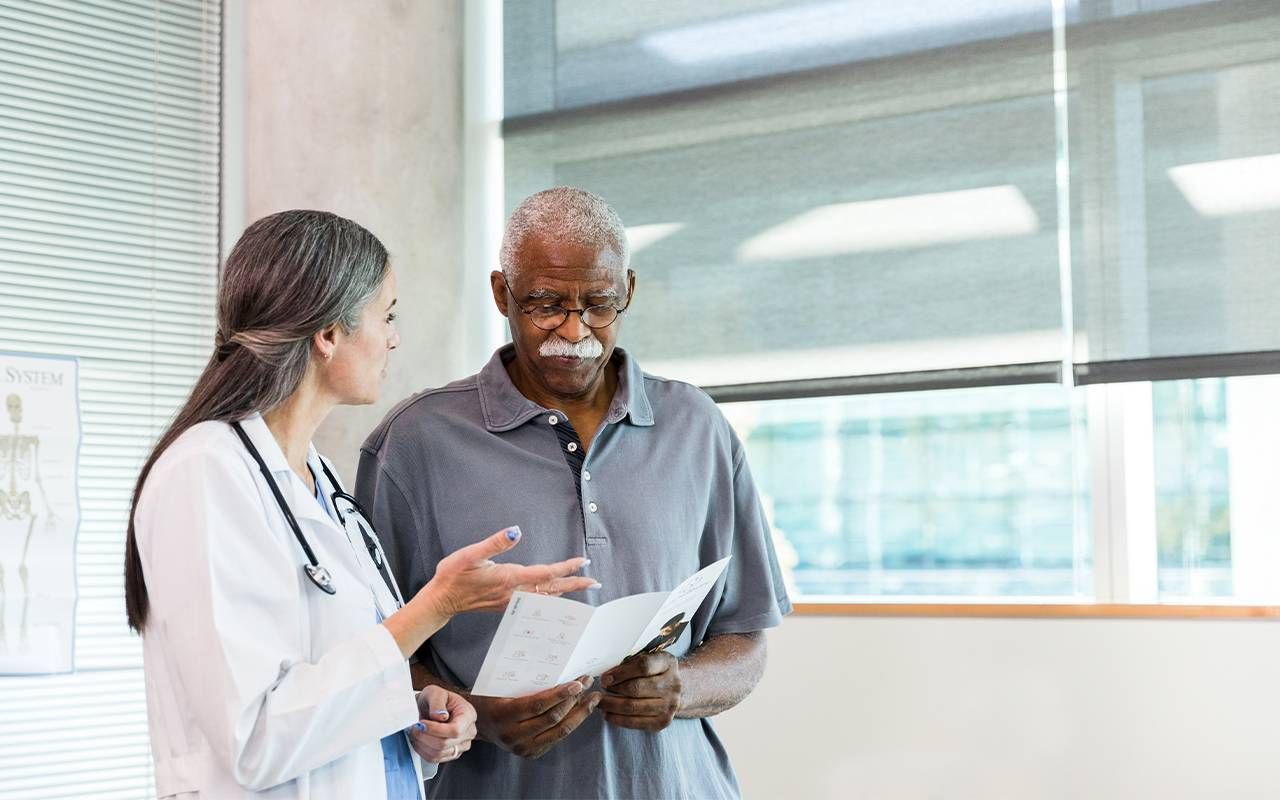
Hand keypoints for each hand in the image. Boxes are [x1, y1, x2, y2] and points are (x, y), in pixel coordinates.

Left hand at [409, 686, 477, 762]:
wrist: (434, 707)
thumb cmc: (436, 699)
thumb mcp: (435, 692)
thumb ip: (437, 702)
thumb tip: (440, 717)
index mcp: (468, 715)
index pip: (455, 730)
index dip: (436, 730)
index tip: (421, 724)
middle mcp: (469, 732)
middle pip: (445, 744)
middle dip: (425, 737)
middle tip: (413, 727)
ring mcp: (461, 745)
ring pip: (439, 753)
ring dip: (422, 744)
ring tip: (415, 732)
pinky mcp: (451, 754)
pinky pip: (435, 759)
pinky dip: (423, 751)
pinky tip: (419, 740)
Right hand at [427, 526, 597, 616]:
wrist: (441, 600)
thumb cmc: (453, 575)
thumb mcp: (470, 554)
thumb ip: (495, 543)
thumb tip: (517, 530)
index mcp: (509, 578)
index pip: (545, 573)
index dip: (566, 567)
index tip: (583, 561)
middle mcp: (513, 592)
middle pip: (551, 589)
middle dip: (574, 584)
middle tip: (595, 581)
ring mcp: (511, 601)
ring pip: (545, 597)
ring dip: (565, 591)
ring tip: (582, 587)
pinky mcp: (506, 604)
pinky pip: (536, 602)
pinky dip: (551, 597)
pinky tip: (555, 595)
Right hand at [471, 676, 600, 758]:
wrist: (477, 723)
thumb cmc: (490, 697)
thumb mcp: (501, 687)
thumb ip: (525, 683)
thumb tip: (558, 668)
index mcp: (504, 715)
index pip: (539, 705)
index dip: (561, 694)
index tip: (578, 683)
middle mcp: (514, 736)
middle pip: (553, 719)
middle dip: (575, 700)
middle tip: (588, 683)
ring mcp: (523, 748)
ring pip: (560, 732)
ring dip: (580, 714)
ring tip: (593, 698)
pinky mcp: (531, 754)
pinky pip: (557, 738)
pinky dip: (571, 723)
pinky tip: (581, 710)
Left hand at [598, 652, 681, 731]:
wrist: (676, 689)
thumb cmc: (655, 671)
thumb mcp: (648, 658)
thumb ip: (631, 663)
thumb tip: (607, 675)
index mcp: (667, 663)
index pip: (643, 666)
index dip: (621, 673)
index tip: (605, 678)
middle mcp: (672, 684)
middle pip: (637, 688)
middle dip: (613, 690)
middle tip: (598, 691)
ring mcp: (670, 705)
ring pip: (634, 707)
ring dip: (612, 706)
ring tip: (599, 703)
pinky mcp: (664, 721)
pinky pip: (636, 723)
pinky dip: (618, 719)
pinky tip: (608, 714)